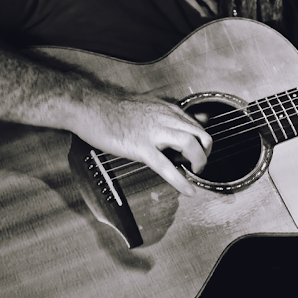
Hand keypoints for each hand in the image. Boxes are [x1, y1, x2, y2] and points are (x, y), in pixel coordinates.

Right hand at [68, 89, 211, 196]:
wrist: (91, 106)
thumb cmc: (114, 109)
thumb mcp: (148, 106)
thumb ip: (169, 114)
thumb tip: (189, 119)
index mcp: (166, 110)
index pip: (197, 125)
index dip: (202, 142)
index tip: (199, 152)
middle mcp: (165, 118)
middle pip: (201, 134)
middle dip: (207, 153)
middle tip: (198, 164)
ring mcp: (153, 133)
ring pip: (190, 146)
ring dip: (199, 163)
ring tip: (194, 173)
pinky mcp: (140, 147)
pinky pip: (166, 167)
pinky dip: (181, 181)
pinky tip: (188, 191)